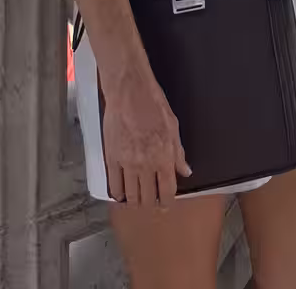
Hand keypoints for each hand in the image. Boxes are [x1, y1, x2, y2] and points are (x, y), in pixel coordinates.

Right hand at [101, 65, 190, 208]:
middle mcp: (145, 165)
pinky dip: (118, 194)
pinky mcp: (111, 158)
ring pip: (130, 196)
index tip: (165, 205)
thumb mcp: (173, 126)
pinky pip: (114, 185)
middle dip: (150, 204)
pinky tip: (121, 194)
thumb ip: (178, 152)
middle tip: (150, 203)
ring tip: (136, 201)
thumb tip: (184, 170)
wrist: (129, 91)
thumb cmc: (152, 103)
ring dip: (134, 202)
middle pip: (147, 198)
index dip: (166, 203)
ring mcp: (127, 163)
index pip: (167, 192)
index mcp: (163, 157)